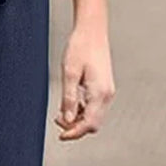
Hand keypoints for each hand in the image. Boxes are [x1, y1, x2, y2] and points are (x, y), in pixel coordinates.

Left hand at [55, 21, 114, 142]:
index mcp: (100, 92)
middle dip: (76, 128)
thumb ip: (68, 99)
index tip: (60, 136)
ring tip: (61, 111)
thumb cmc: (80, 47)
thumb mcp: (69, 73)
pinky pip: (94, 108)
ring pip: (94, 117)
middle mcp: (107, 94)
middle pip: (93, 124)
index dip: (74, 133)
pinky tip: (70, 104)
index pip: (89, 124)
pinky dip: (82, 111)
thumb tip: (66, 120)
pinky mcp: (104, 88)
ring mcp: (107, 91)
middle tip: (58, 120)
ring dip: (78, 120)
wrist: (92, 29)